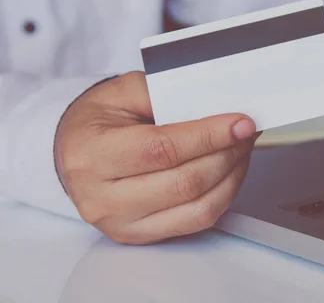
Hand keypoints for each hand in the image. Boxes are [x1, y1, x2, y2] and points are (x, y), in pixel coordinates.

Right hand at [54, 71, 258, 244]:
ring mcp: (121, 223)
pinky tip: (230, 172)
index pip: (162, 149)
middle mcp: (103, 197)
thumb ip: (166, 94)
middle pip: (185, 182)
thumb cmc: (99, 120)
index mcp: (92, 154)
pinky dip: (223, 196)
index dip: (209, 136)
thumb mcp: (123, 92)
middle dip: (227, 153)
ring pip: (197, 207)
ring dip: (231, 175)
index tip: (240, 123)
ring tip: (241, 149)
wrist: (73, 151)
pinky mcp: (140, 235)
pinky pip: (196, 222)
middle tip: (246, 132)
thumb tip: (215, 105)